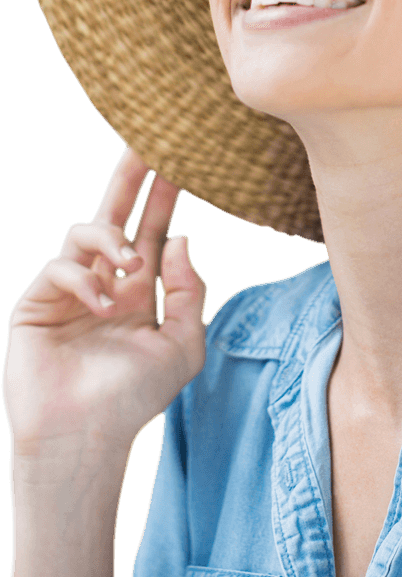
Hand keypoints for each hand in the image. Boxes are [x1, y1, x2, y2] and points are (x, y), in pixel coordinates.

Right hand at [2, 148, 206, 457]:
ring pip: (86, 232)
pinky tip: (101, 304)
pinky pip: (59, 266)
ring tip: (132, 267)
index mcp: (141, 288)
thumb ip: (188, 290)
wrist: (87, 436)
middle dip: (129, 177)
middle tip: (146, 140)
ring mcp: (70, 289)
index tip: (183, 158)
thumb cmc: (136, 397)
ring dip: (113, 240)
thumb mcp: (183, 343)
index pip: (155, 228)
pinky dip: (83, 278)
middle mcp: (106, 280)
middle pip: (115, 212)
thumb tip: (182, 239)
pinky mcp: (37, 302)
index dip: (166, 195)